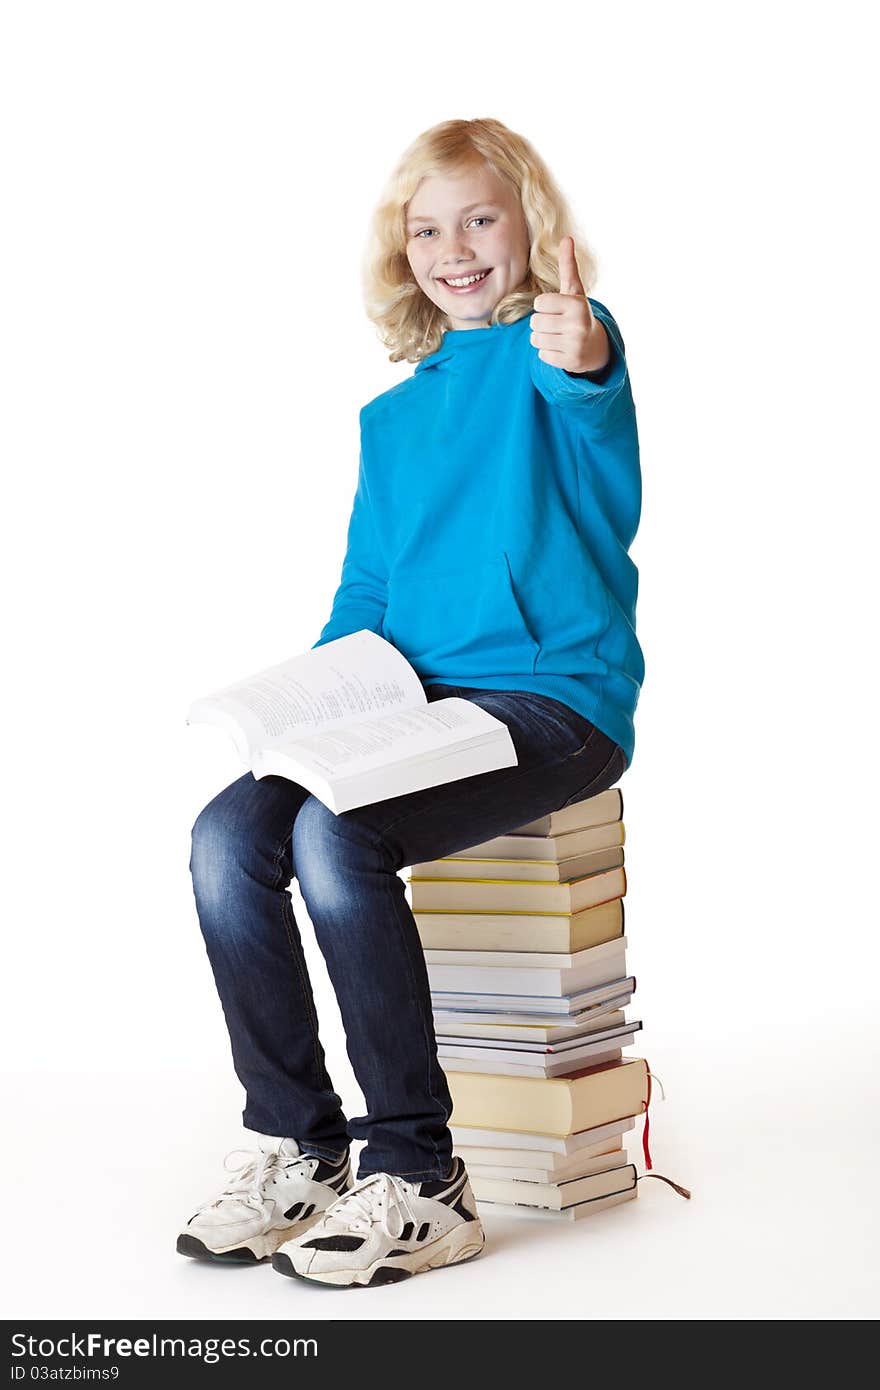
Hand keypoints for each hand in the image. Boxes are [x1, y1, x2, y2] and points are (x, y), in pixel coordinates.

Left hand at [529, 236, 609, 373]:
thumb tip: (566, 238)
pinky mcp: (571, 362)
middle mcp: (578, 324)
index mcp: (577, 304)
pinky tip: (561, 349)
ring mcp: (575, 344)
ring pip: (536, 339)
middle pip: (535, 322)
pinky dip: (548, 353)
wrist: (594, 346)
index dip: (544, 306)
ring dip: (542, 338)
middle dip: (542, 323)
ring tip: (558, 336)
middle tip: (557, 325)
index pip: (539, 303)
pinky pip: (542, 355)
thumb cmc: (577, 313)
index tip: (557, 309)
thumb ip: (568, 265)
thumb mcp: (573, 290)